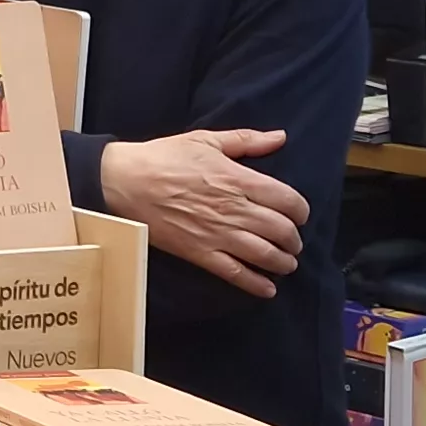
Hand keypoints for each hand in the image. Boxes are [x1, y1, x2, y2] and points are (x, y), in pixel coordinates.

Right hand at [99, 128, 308, 297]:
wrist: (125, 182)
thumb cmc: (164, 157)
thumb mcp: (206, 139)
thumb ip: (247, 140)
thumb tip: (280, 137)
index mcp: (238, 179)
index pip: (288, 200)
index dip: (301, 210)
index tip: (300, 214)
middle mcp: (234, 210)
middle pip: (281, 230)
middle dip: (294, 239)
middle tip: (294, 242)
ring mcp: (217, 234)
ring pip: (265, 255)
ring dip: (283, 262)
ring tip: (286, 263)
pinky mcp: (200, 253)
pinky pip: (236, 274)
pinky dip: (256, 284)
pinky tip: (268, 289)